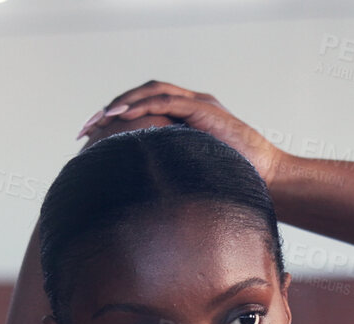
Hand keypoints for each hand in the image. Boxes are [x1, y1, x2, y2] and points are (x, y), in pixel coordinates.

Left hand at [76, 81, 287, 186]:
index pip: (142, 109)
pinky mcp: (205, 109)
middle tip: (84, 130)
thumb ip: (169, 175)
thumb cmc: (235, 184)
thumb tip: (136, 200)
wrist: (269, 179)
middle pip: (141, 96)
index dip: (114, 120)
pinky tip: (122, 116)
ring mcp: (198, 104)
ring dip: (121, 103)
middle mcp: (189, 106)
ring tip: (99, 119)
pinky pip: (167, 101)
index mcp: (184, 120)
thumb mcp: (191, 178)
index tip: (90, 139)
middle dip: (109, 110)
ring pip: (151, 92)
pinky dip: (142, 105)